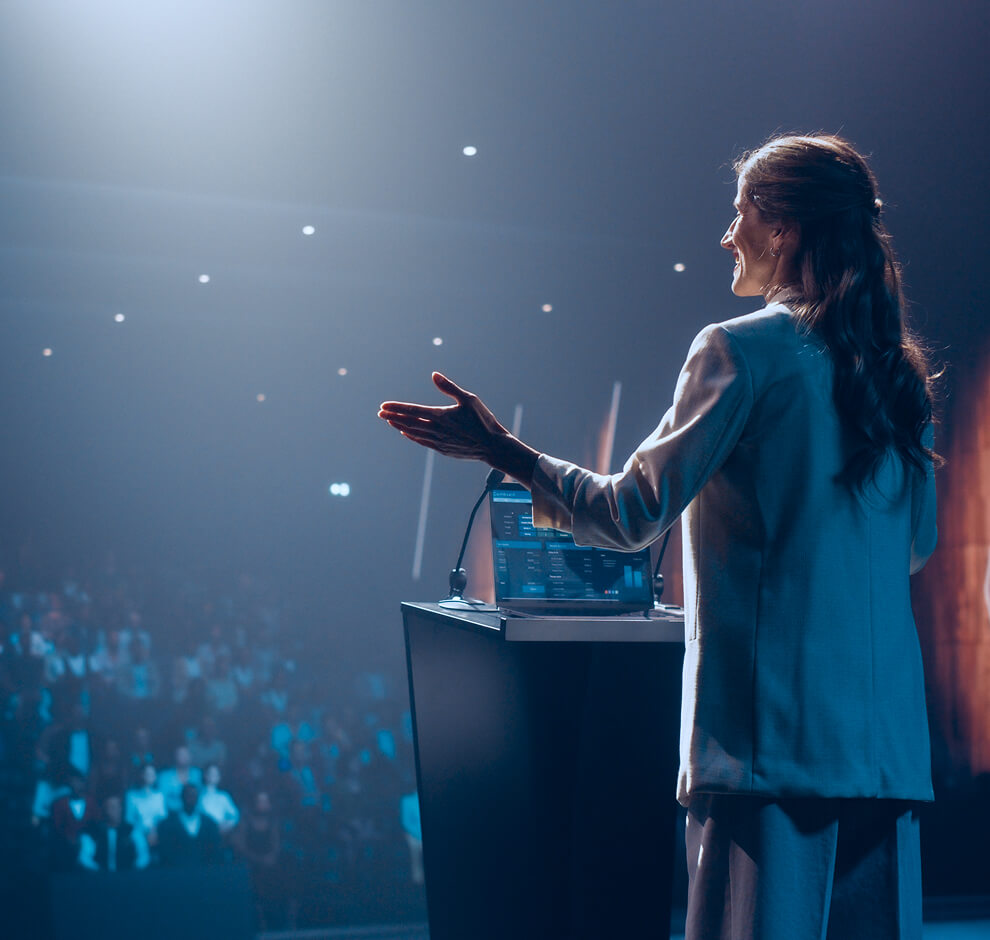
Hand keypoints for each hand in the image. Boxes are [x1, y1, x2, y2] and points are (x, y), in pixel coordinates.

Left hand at [378, 372, 509, 462]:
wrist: (492, 446)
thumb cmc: (483, 420)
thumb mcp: (469, 399)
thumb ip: (449, 387)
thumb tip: (434, 375)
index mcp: (440, 416)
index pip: (412, 410)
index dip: (396, 408)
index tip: (383, 406)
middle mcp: (436, 430)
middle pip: (409, 422)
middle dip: (393, 417)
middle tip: (380, 413)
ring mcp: (438, 442)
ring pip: (413, 433)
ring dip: (400, 426)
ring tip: (390, 421)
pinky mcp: (442, 450)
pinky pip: (422, 442)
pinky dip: (412, 436)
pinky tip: (406, 433)